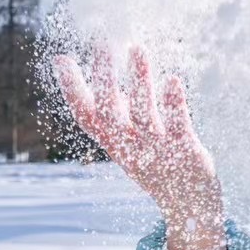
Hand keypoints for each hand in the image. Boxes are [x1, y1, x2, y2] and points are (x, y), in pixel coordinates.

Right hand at [54, 46, 226, 249]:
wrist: (189, 207)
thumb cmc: (156, 167)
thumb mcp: (129, 144)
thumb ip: (116, 116)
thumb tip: (104, 85)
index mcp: (114, 144)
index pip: (85, 117)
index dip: (72, 90)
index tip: (60, 59)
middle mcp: (131, 148)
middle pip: (109, 113)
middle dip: (103, 77)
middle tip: (102, 43)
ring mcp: (157, 151)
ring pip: (143, 116)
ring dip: (139, 81)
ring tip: (136, 48)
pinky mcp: (185, 153)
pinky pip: (178, 127)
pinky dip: (174, 104)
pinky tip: (172, 80)